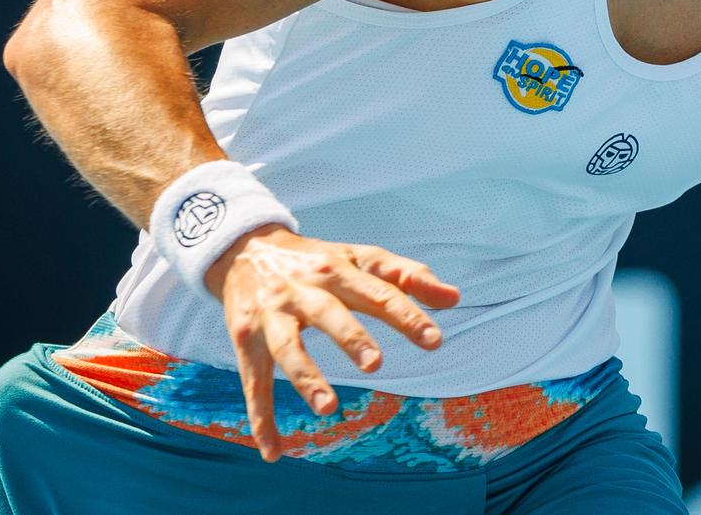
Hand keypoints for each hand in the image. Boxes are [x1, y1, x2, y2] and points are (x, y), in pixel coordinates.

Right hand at [203, 225, 460, 461]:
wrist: (245, 248)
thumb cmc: (319, 260)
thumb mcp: (361, 258)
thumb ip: (407, 276)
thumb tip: (455, 299)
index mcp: (339, 268)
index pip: (378, 290)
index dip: (406, 314)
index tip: (433, 340)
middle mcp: (305, 289)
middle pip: (329, 311)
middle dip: (350, 336)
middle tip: (376, 363)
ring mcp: (273, 314)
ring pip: (287, 346)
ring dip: (306, 377)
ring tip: (329, 408)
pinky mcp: (246, 339)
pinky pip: (254, 382)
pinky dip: (261, 418)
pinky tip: (275, 452)